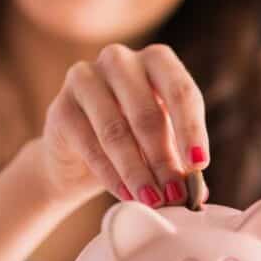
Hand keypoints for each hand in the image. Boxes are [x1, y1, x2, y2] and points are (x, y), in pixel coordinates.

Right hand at [38, 43, 209, 207]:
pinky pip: (90, 145)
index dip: (192, 129)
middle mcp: (119, 60)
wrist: (76, 159)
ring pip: (116, 131)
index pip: (180, 90)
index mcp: (155, 61)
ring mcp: (85, 79)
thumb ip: (179, 161)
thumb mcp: (161, 146)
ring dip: (137, 171)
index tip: (199, 164)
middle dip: (163, 159)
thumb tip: (198, 191)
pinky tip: (126, 195)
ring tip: (152, 200)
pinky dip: (111, 175)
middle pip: (147, 113)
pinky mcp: (61, 108)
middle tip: (175, 193)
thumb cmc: (131, 143)